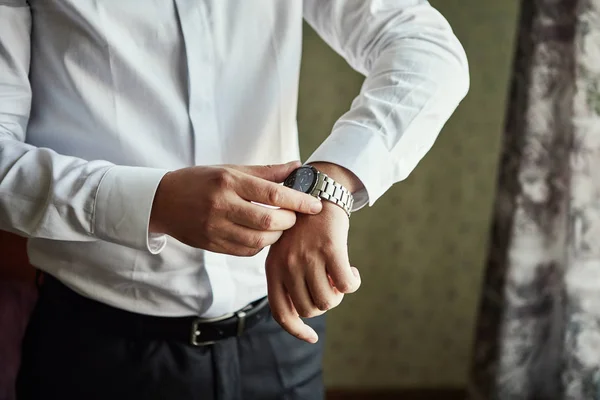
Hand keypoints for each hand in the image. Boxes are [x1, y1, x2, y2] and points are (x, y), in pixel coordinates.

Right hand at [149, 161, 322, 255]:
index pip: (272, 194)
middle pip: (268, 221)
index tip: (316, 204)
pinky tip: (263, 235)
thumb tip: (297, 166)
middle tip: (295, 216)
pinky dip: (260, 245)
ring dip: (276, 236)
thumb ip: (266, 172)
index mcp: (228, 181)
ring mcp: (214, 228)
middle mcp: (221, 205)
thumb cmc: (201, 180)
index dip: (299, 201)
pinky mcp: (211, 244)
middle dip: (289, 221)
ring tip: (280, 226)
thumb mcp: (231, 169)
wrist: (162, 200)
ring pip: (258, 241)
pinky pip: (245, 251)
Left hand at [266, 201, 360, 342]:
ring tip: (341, 278)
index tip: (311, 338)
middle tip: (330, 287)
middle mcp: (288, 265)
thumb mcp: (284, 250)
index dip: (296, 330)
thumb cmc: (303, 225)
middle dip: (324, 304)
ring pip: (328, 301)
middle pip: (309, 309)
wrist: (317, 191)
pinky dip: (353, 283)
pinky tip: (353, 271)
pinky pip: (347, 286)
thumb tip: (304, 312)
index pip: (280, 312)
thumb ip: (288, 277)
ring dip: (339, 295)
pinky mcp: (330, 250)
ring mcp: (308, 258)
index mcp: (273, 268)